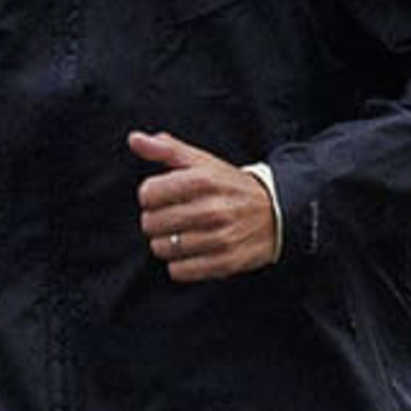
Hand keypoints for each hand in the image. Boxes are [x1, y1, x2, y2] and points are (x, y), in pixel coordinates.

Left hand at [130, 130, 277, 282]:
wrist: (276, 213)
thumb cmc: (229, 187)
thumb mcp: (202, 162)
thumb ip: (167, 149)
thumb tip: (134, 139)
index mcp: (205, 180)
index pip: (148, 193)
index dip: (149, 195)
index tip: (162, 196)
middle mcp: (214, 209)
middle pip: (152, 223)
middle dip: (155, 221)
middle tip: (170, 217)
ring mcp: (221, 238)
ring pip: (163, 248)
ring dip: (166, 243)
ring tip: (180, 234)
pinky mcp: (226, 263)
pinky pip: (179, 271)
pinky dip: (179, 264)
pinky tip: (190, 252)